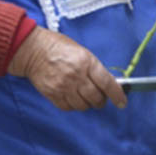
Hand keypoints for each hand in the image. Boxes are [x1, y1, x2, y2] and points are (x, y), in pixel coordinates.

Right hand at [7, 27, 127, 110]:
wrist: (33, 50)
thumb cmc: (59, 47)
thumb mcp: (82, 52)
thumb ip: (94, 68)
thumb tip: (107, 82)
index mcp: (87, 62)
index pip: (107, 83)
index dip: (117, 95)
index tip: (122, 102)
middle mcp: (76, 76)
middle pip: (96, 98)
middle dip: (101, 101)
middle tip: (100, 98)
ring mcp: (63, 86)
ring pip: (83, 105)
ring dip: (87, 104)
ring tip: (85, 97)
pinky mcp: (52, 94)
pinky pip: (68, 107)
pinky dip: (73, 106)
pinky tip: (73, 98)